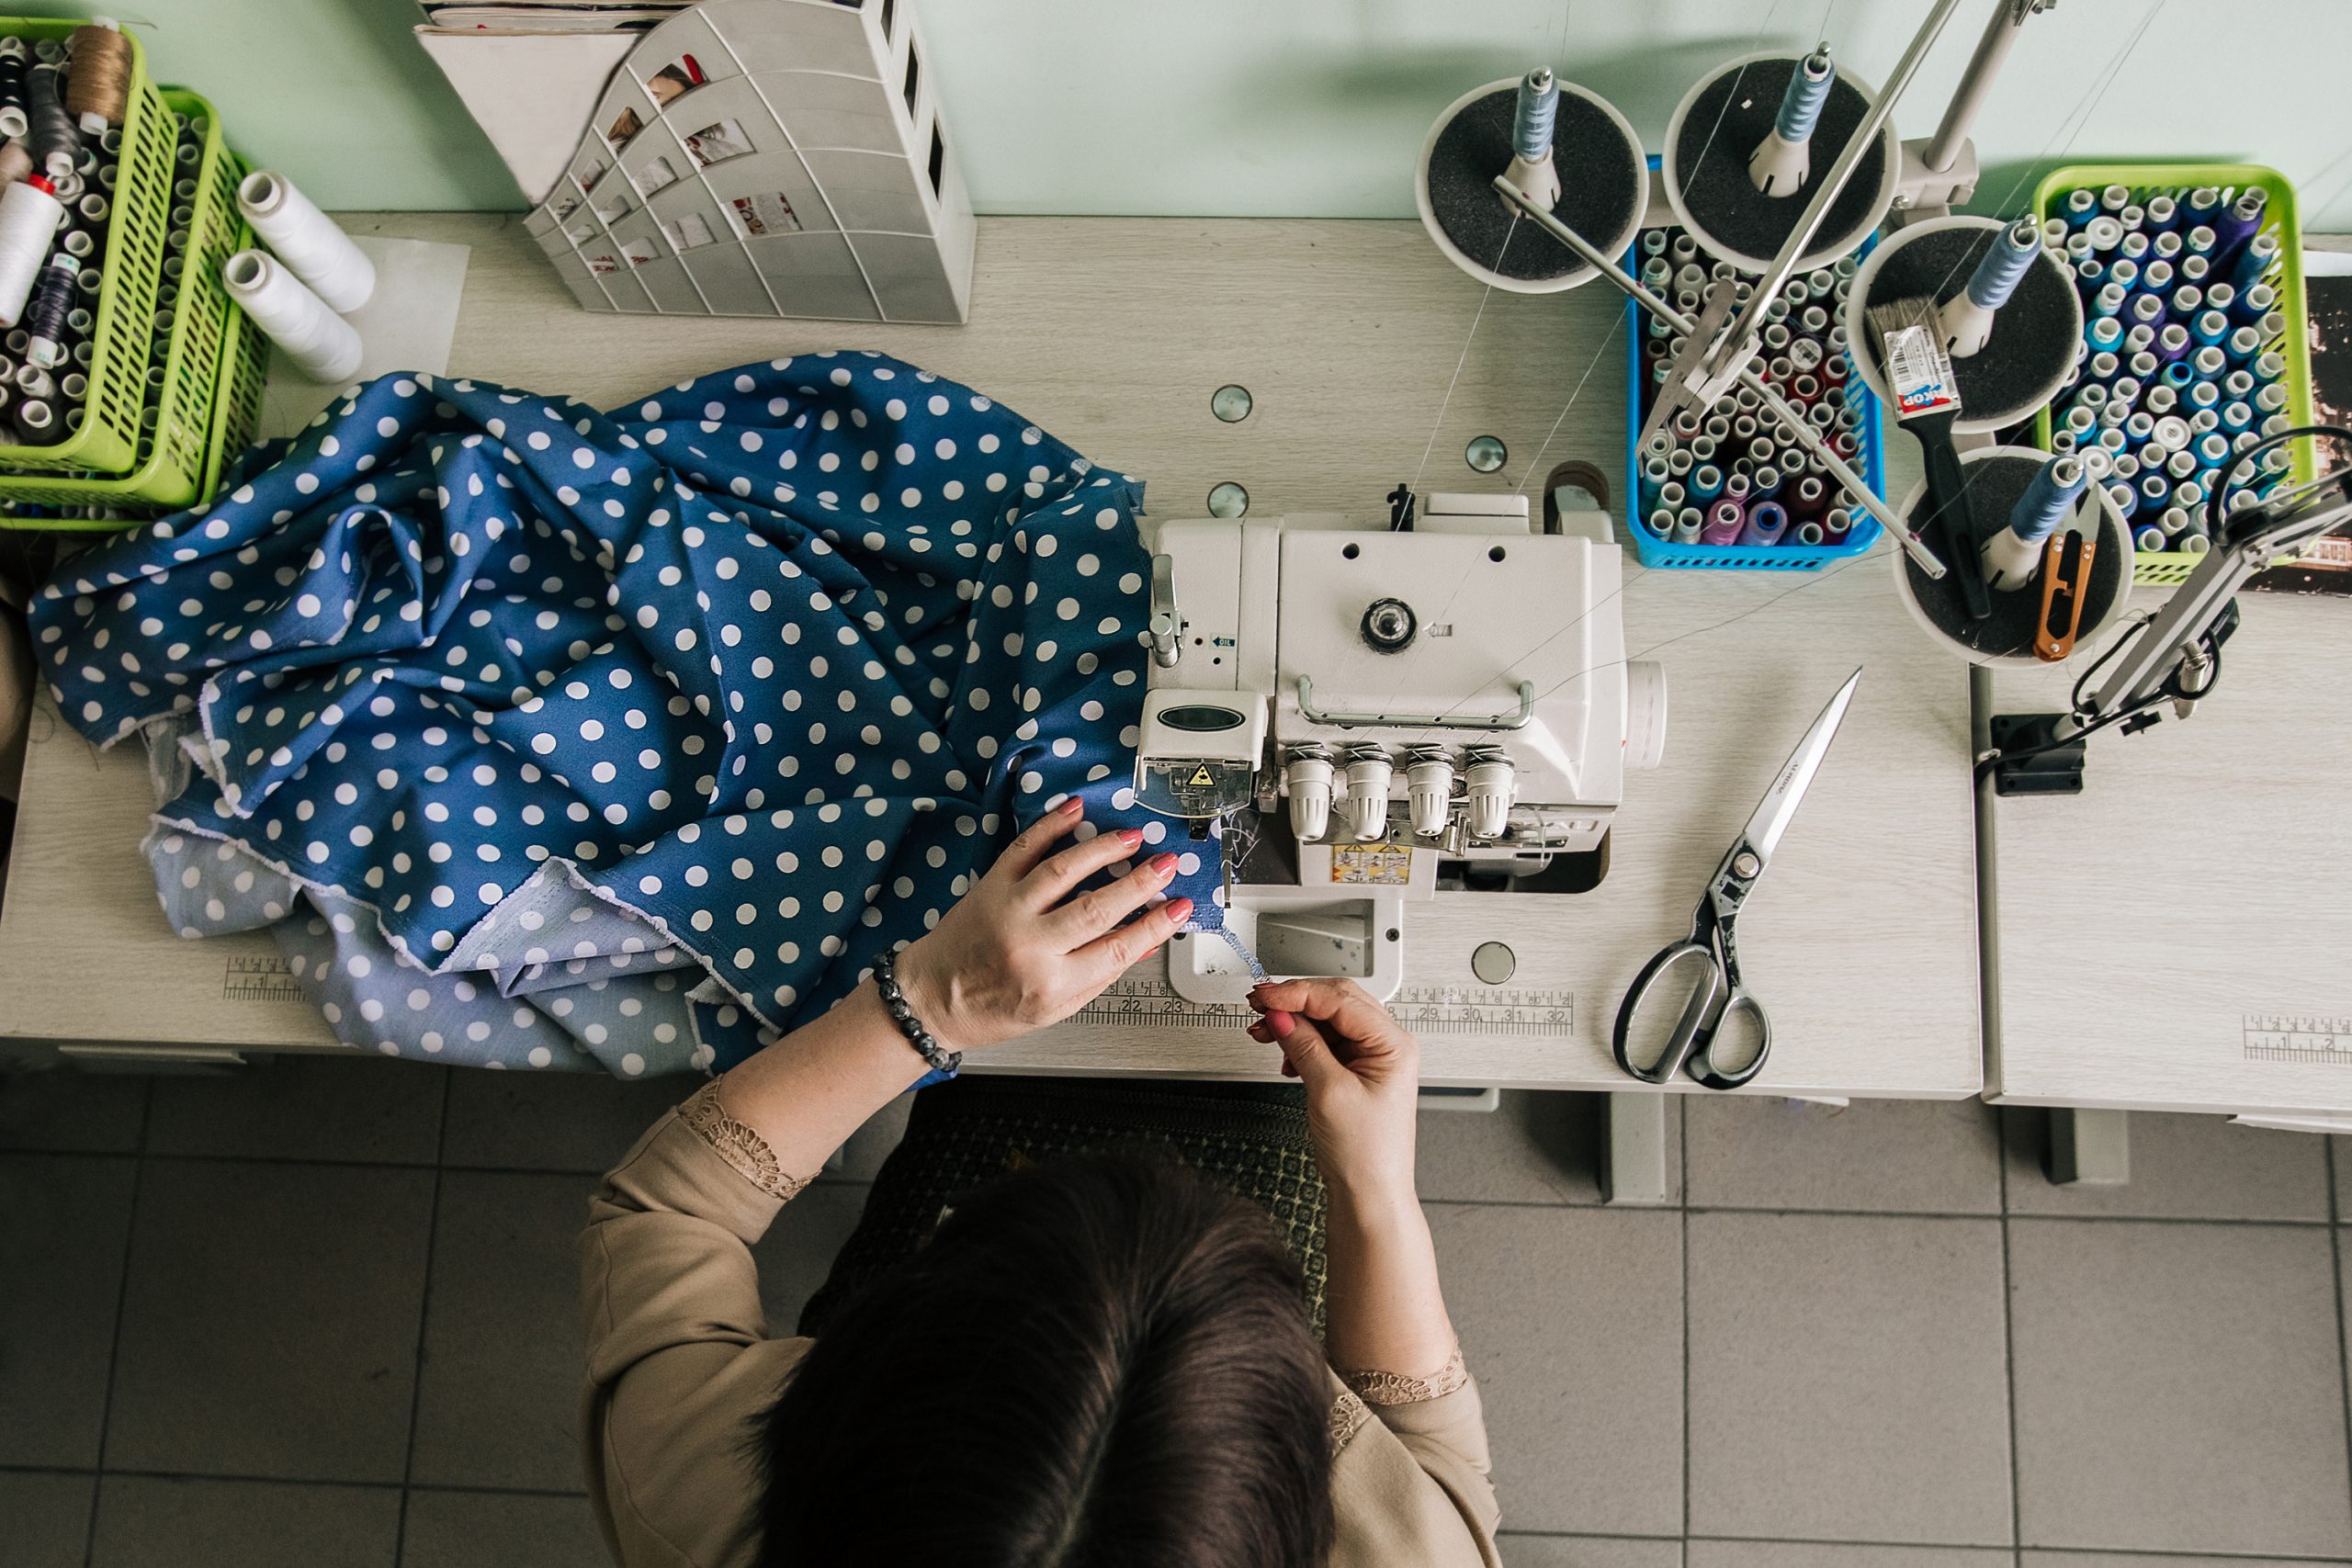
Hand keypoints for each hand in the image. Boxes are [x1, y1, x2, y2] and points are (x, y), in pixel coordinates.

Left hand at [893, 796, 1192, 1050]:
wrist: (931, 998)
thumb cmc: (991, 1008)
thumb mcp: (1054, 1009)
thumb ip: (1099, 975)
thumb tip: (1144, 943)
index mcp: (1052, 984)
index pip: (1118, 949)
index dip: (1156, 925)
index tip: (1180, 907)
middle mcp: (1031, 947)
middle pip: (1098, 908)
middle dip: (1140, 883)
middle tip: (1166, 864)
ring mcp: (1008, 912)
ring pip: (1065, 871)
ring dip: (1103, 849)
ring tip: (1132, 838)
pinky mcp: (990, 886)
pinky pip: (1025, 849)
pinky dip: (1051, 826)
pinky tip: (1076, 811)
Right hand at [1246, 978, 1420, 1200]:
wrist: (1368, 1194)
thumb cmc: (1366, 1154)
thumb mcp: (1329, 1092)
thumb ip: (1304, 1045)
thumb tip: (1281, 1014)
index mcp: (1393, 1044)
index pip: (1340, 999)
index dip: (1297, 993)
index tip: (1265, 997)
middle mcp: (1385, 1046)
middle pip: (1335, 1002)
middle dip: (1294, 1002)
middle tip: (1259, 1005)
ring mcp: (1370, 1058)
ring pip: (1326, 1021)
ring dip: (1292, 1022)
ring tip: (1264, 1031)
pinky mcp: (1354, 1072)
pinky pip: (1324, 1042)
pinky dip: (1299, 1042)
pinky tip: (1284, 1055)